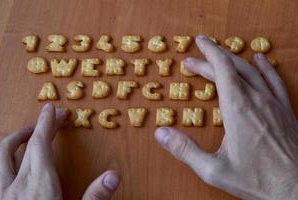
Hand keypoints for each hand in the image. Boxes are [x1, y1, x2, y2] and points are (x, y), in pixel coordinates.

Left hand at [0, 103, 118, 199]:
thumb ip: (94, 197)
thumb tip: (114, 175)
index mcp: (38, 186)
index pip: (40, 143)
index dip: (47, 123)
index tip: (53, 109)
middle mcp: (13, 186)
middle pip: (16, 146)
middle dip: (31, 128)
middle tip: (44, 121)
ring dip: (10, 142)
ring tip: (23, 138)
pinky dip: (0, 162)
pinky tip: (9, 169)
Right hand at [155, 35, 297, 198]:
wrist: (297, 190)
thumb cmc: (258, 181)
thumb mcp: (214, 170)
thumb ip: (186, 150)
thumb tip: (161, 133)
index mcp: (237, 109)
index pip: (222, 69)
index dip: (209, 52)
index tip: (199, 43)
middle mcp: (256, 100)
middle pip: (233, 68)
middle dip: (212, 59)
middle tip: (194, 60)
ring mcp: (274, 103)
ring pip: (252, 71)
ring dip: (233, 61)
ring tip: (219, 56)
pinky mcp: (285, 110)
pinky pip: (275, 80)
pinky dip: (265, 67)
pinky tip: (260, 59)